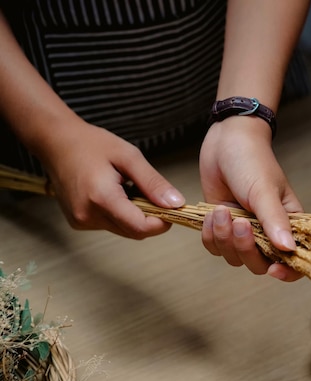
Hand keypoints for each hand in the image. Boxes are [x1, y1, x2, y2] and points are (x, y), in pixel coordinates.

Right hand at [38, 119, 184, 238]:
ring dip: (135, 215)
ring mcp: (81, 221)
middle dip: (150, 217)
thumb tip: (176, 204)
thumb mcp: (129, 157)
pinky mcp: (78, 222)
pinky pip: (111, 225)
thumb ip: (153, 183)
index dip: (162, 221)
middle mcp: (88, 215)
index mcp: (102, 198)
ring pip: (124, 230)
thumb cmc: (92, 144)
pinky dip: (121, 214)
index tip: (172, 207)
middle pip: (134, 231)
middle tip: (150, 191)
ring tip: (128, 188)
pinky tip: (114, 193)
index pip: (141, 228)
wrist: (56, 142)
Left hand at [199, 116, 302, 280]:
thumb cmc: (252, 160)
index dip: (288, 272)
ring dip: (224, 239)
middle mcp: (268, 232)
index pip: (296, 259)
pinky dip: (210, 235)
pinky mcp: (223, 227)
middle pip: (260, 264)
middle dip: (246, 248)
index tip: (274, 269)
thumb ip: (275, 220)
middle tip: (239, 223)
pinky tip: (211, 214)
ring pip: (235, 258)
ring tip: (221, 211)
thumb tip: (289, 249)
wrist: (226, 140)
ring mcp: (244, 231)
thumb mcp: (264, 190)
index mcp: (289, 223)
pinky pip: (215, 247)